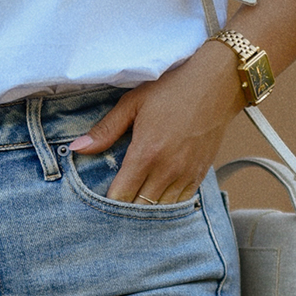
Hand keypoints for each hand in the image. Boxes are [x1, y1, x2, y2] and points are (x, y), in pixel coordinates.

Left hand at [66, 40, 242, 203]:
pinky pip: (181, 203)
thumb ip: (106, 130)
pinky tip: (155, 198)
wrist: (217, 83)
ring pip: (161, 211)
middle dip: (124, 211)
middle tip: (112, 207)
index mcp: (146, 153)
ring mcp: (186, 175)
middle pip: (140, 209)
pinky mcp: (200, 174)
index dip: (107, 203)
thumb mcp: (133, 103)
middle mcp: (167, 170)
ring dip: (146, 210)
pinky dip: (167, 205)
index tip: (98, 201)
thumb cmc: (173, 88)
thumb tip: (77, 148)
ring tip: (132, 206)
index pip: (121, 196)